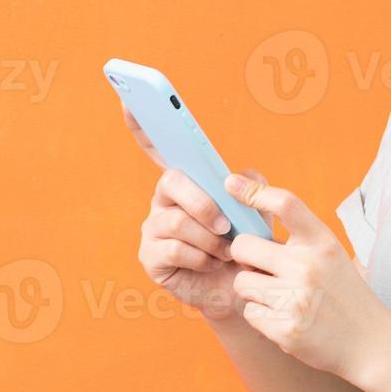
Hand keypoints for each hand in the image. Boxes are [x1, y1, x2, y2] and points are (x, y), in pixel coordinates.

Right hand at [125, 102, 274, 319]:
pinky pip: (171, 249)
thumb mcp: (259, 213)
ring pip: (174, 220)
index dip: (143, 126)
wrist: (247, 290)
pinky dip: (199, 258)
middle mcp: (165, 201)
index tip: (131, 101)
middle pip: (171, 182)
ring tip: (225, 252)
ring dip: (209, 239)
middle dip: (201, 203)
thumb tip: (237, 177)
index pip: (161, 149)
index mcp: (189, 183)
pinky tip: (209, 264)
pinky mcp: (151, 258)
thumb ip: (252, 186)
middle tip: (226, 225)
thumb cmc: (250, 247)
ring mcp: (154, 229)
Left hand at [223, 173, 390, 382]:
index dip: (254, 191)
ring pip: (241, 282)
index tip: (231, 183)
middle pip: (244, 246)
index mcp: (323, 242)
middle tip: (265, 269)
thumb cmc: (343, 293)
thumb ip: (298, 237)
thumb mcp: (330, 254)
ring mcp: (296, 299)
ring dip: (253, 290)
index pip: (285, 204)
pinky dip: (262, 316)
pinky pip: (249, 313)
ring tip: (282, 298)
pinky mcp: (284, 328)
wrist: (369, 341)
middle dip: (245, 258)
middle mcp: (308, 267)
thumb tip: (249, 210)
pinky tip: (286, 319)